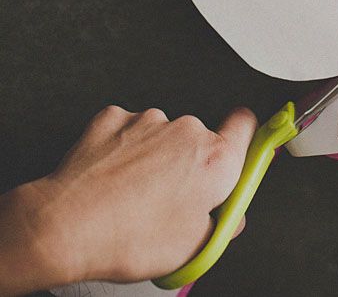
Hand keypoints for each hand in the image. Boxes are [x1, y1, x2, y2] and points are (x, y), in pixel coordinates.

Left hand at [1, 106, 255, 290]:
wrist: (64, 228)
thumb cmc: (128, 238)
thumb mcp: (193, 247)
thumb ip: (221, 225)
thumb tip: (227, 220)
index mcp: (215, 160)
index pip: (247, 125)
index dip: (244, 135)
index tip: (241, 144)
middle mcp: (187, 131)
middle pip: (201, 139)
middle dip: (191, 163)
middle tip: (172, 198)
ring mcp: (148, 121)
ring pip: (163, 135)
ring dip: (156, 156)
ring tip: (135, 194)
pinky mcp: (114, 118)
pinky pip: (129, 130)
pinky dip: (125, 148)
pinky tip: (114, 177)